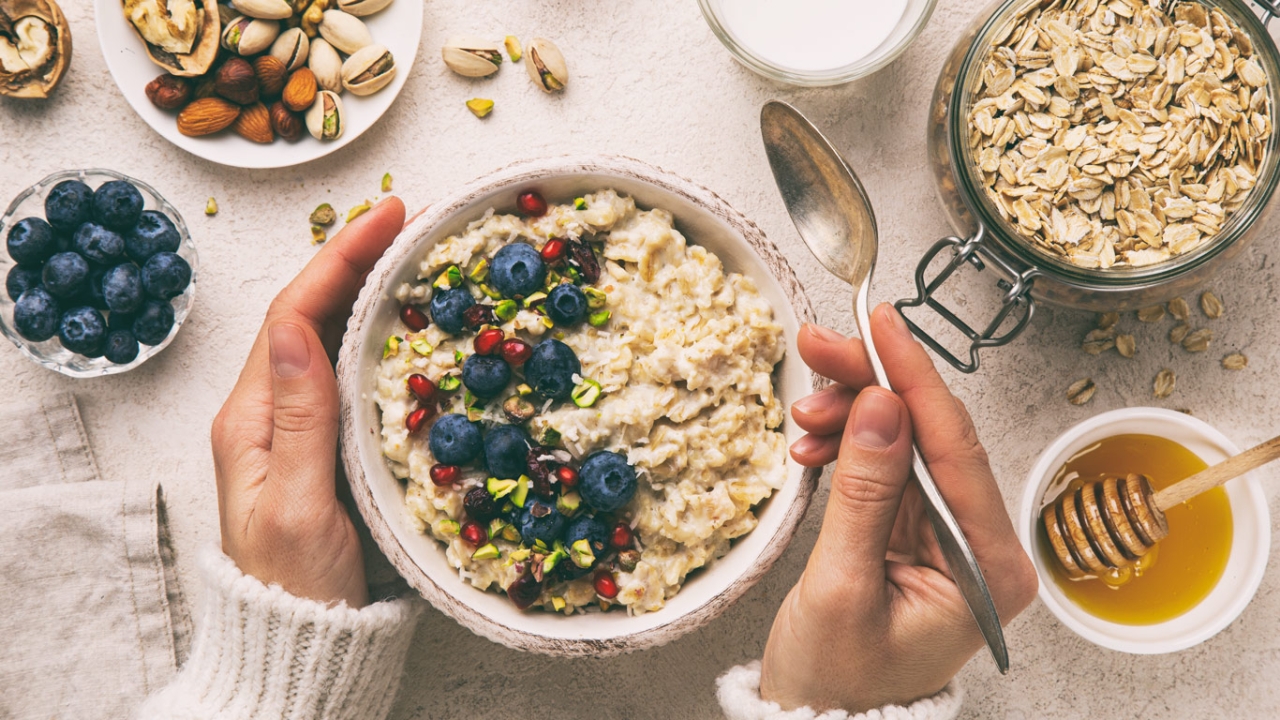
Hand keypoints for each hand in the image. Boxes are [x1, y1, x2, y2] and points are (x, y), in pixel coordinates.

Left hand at [211, 198, 406, 607]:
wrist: (305, 638)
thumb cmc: (299, 583)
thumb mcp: (299, 504)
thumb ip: (300, 420)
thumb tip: (295, 332)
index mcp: (254, 417)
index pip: (295, 314)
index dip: (341, 258)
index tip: (390, 215)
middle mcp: (271, 410)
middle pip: (311, 312)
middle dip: (358, 257)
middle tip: (415, 218)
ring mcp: (297, 425)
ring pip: (331, 336)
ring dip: (369, 287)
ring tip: (416, 250)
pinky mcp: (326, 443)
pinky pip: (349, 370)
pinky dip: (379, 332)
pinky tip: (411, 319)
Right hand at [760, 304, 1037, 711]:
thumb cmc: (838, 682)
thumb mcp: (842, 588)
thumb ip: (866, 494)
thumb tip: (881, 406)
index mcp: (990, 567)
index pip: (957, 447)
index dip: (914, 378)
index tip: (881, 325)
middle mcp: (981, 543)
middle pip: (932, 433)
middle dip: (873, 385)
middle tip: (819, 346)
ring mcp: (948, 534)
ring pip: (904, 441)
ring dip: (851, 414)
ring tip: (803, 411)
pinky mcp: (914, 531)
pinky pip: (884, 466)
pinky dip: (846, 445)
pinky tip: (812, 441)